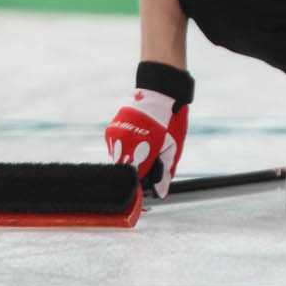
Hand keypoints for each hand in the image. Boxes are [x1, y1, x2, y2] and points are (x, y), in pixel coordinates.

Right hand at [104, 62, 194, 197]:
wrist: (160, 90)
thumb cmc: (171, 118)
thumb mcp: (174, 147)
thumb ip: (165, 171)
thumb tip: (161, 192)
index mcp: (140, 149)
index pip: (136, 180)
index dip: (142, 188)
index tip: (147, 194)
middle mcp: (122, 143)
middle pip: (125, 171)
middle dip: (137, 174)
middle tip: (151, 169)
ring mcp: (114, 136)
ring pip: (119, 160)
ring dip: (130, 161)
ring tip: (148, 149)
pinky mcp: (111, 130)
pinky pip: (116, 148)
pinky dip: (126, 150)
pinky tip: (139, 142)